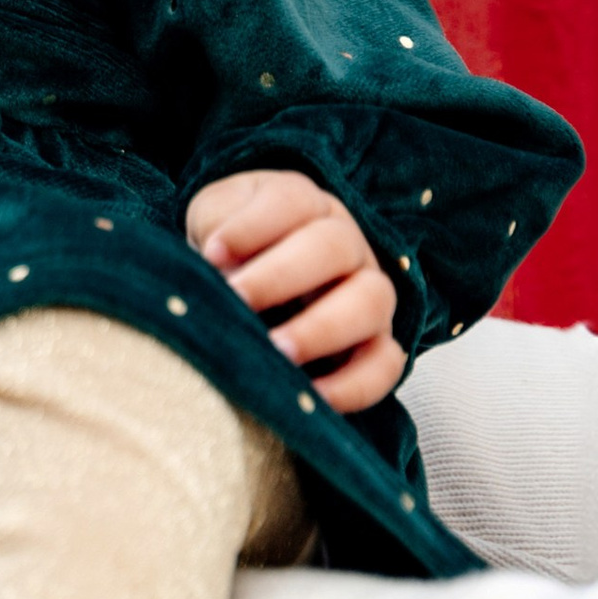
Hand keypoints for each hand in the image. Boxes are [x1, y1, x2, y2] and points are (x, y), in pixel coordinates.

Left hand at [187, 167, 403, 409]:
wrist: (253, 278)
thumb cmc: (228, 245)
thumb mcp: (213, 222)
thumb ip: (216, 232)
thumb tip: (222, 271)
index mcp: (304, 205)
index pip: (291, 202)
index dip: (251, 226)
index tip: (211, 252)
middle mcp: (347, 243)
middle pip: (335, 246)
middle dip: (282, 276)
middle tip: (238, 300)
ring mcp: (370, 293)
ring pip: (372, 302)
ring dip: (323, 328)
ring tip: (277, 351)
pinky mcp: (378, 343)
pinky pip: (387, 363)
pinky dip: (357, 384)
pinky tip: (312, 397)